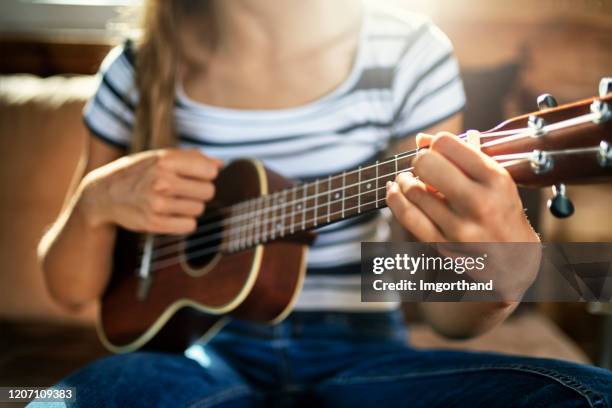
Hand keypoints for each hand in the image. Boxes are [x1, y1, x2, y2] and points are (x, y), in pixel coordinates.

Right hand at [79, 148, 222, 233]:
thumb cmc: (139, 172)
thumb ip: (192, 158)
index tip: (195, 174)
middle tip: (183, 190)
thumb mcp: (160, 157)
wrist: (104, 194)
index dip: (206, 173)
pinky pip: (189, 226)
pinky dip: (184, 221)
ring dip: (191, 206)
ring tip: (173, 201)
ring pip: (199, 209)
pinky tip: (171, 214)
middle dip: (199, 191)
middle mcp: (162, 181)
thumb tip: (220, 164)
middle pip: (208, 191)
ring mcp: (157, 204)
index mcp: (165, 160)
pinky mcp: (154, 223)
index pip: (210, 170)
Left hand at [386, 132, 538, 243]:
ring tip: (406, 179)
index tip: (436, 150)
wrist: (513, 258)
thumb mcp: (494, 179)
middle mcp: (478, 202)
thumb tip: (421, 139)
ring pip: (413, 191)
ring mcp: (459, 226)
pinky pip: (407, 216)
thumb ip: (462, 155)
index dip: (435, 144)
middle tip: (421, 165)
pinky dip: (394, 198)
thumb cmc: (500, 209)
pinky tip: (394, 190)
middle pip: (426, 165)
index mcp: (494, 179)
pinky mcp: (442, 243)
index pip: (447, 145)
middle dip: (419, 160)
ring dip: (404, 180)